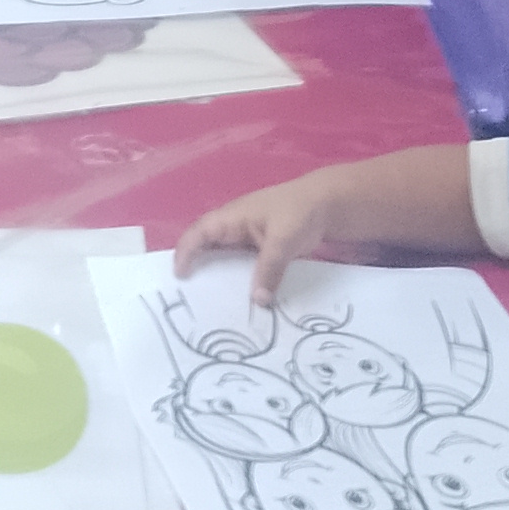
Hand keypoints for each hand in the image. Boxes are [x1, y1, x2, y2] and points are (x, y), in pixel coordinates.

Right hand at [174, 167, 350, 302]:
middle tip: (190, 298)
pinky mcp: (261, 250)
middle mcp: (234, 228)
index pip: (199, 233)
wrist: (328, 205)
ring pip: (224, 260)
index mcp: (231, 218)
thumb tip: (258, 301)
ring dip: (219, 278)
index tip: (180, 275)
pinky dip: (239, 281)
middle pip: (207, 249)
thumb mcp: (283, 240)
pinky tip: (243, 300)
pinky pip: (243, 267)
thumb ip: (269, 269)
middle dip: (197, 270)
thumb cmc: (300, 212)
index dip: (185, 252)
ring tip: (213, 305)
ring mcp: (247, 239)